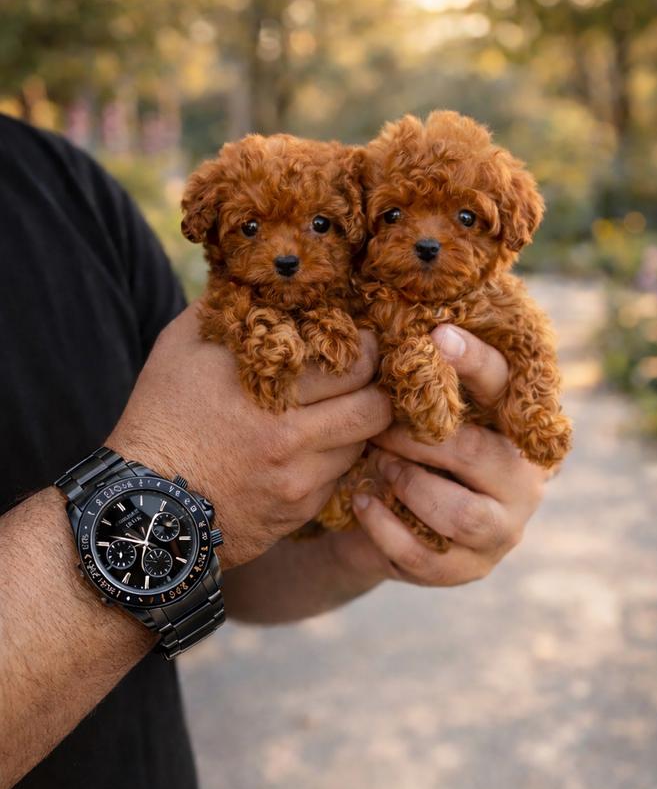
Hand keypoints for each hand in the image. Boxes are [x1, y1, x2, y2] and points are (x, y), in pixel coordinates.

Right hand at [109, 304, 390, 569]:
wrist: (144, 506)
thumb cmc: (161, 417)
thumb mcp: (181, 347)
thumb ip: (227, 308)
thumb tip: (261, 277)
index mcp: (263, 385)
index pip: (355, 362)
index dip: (368, 348)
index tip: (363, 341)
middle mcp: (287, 434)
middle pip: (375, 408)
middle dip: (378, 388)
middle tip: (368, 377)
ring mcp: (297, 478)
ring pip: (363, 444)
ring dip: (356, 426)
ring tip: (336, 410)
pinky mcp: (300, 511)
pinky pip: (338, 478)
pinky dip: (331, 459)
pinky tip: (307, 449)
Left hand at [343, 324, 547, 586]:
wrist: (390, 520)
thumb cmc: (409, 448)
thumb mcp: (421, 414)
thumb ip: (427, 384)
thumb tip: (406, 326)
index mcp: (518, 429)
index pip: (505, 387)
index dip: (473, 360)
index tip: (436, 335)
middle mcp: (525, 481)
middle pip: (479, 455)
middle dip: (420, 439)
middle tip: (379, 427)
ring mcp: (502, 531)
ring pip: (460, 514)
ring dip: (408, 485)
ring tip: (376, 464)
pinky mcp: (469, 569)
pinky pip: (426, 556)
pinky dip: (384, 527)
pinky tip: (361, 501)